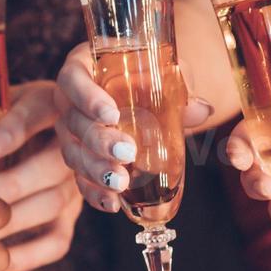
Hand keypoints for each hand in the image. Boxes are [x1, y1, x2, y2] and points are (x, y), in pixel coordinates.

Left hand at [0, 80, 82, 270]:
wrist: (30, 143)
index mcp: (49, 105)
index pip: (37, 112)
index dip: (15, 130)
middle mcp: (72, 146)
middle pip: (49, 168)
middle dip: (3, 191)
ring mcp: (74, 186)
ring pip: (48, 206)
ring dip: (4, 224)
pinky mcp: (70, 221)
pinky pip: (53, 244)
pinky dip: (21, 256)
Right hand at [54, 42, 215, 214]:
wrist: (145, 93)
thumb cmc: (151, 76)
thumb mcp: (166, 74)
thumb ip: (180, 88)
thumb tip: (200, 110)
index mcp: (84, 67)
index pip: (73, 79)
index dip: (87, 97)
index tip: (112, 115)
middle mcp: (69, 100)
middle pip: (73, 121)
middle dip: (99, 141)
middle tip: (126, 152)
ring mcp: (70, 131)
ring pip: (73, 153)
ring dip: (96, 170)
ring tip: (120, 182)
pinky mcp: (79, 158)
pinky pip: (79, 178)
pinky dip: (94, 192)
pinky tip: (111, 203)